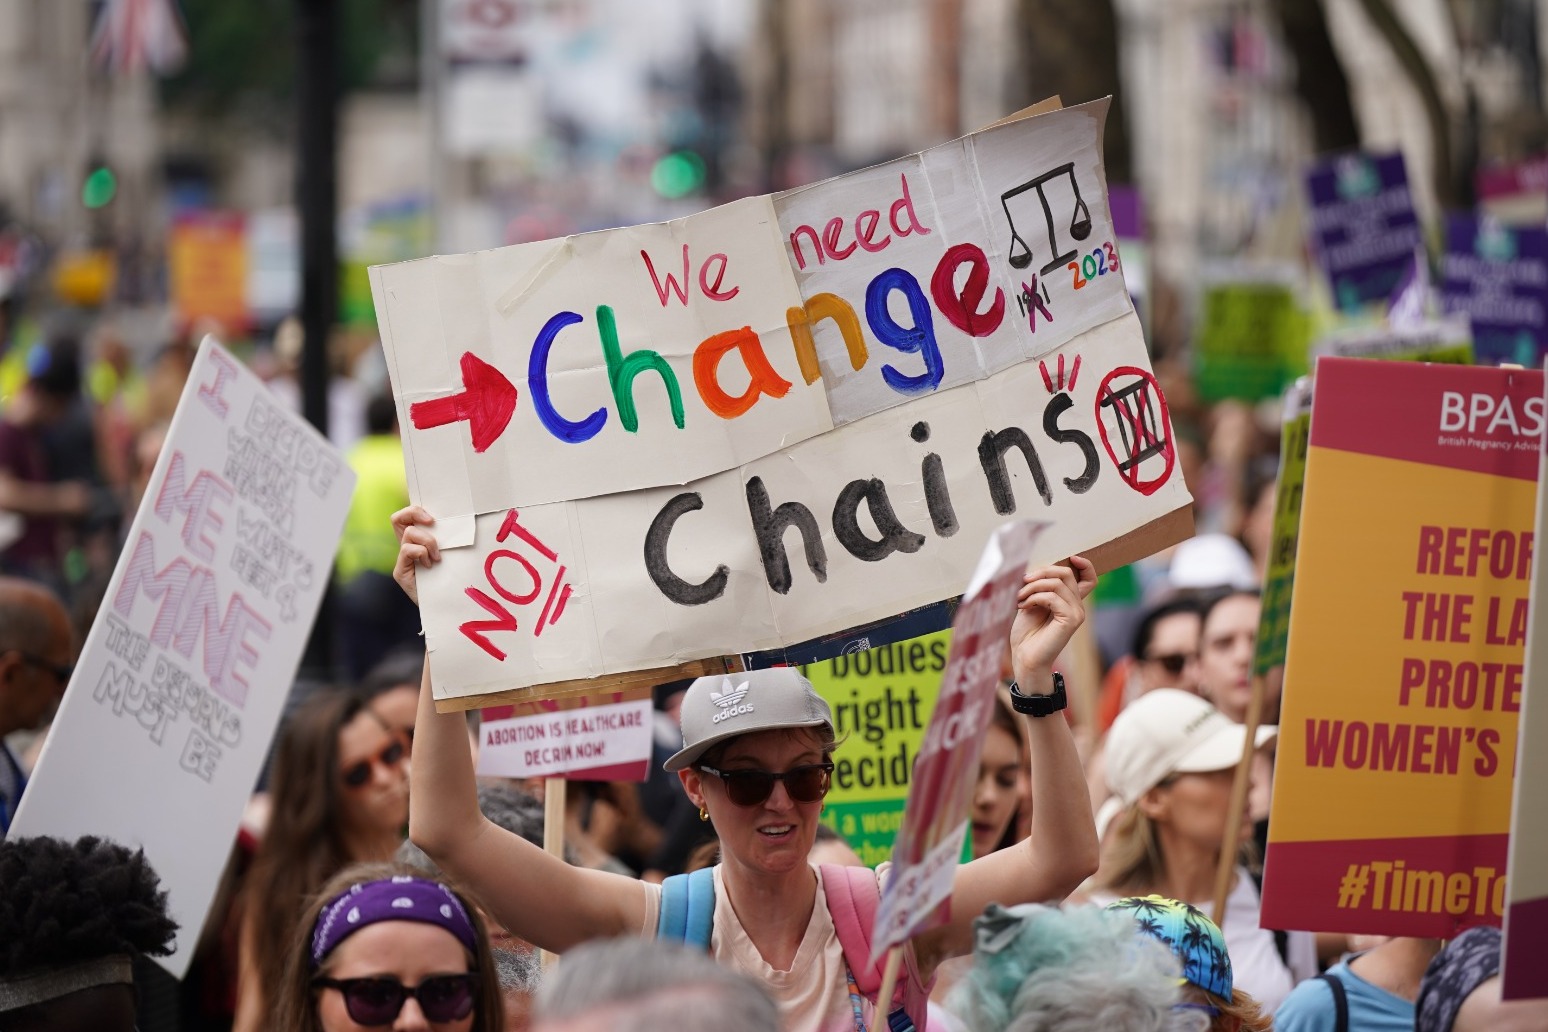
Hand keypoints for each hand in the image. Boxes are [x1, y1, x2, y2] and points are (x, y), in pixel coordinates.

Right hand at [392, 505, 440, 605]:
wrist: (443, 606)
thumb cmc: (448, 579)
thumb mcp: (449, 555)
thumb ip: (446, 540)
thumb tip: (457, 522)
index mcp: (416, 541)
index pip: (406, 516)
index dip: (416, 510)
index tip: (434, 518)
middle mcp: (405, 548)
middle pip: (397, 518)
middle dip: (415, 513)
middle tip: (432, 523)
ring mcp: (401, 560)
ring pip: (409, 533)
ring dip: (428, 541)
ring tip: (437, 557)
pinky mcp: (400, 572)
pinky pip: (407, 550)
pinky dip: (422, 553)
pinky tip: (430, 565)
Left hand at [1008, 556, 1094, 684]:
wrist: (1024, 657)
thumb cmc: (1026, 633)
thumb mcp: (1032, 602)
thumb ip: (1041, 586)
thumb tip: (1042, 567)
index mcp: (1070, 602)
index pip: (1089, 579)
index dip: (1085, 564)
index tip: (1071, 557)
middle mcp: (1077, 607)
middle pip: (1066, 574)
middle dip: (1042, 572)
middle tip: (1024, 582)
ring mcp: (1076, 613)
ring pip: (1057, 583)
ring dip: (1033, 586)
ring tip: (1020, 598)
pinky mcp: (1071, 620)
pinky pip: (1052, 597)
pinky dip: (1034, 597)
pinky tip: (1024, 606)